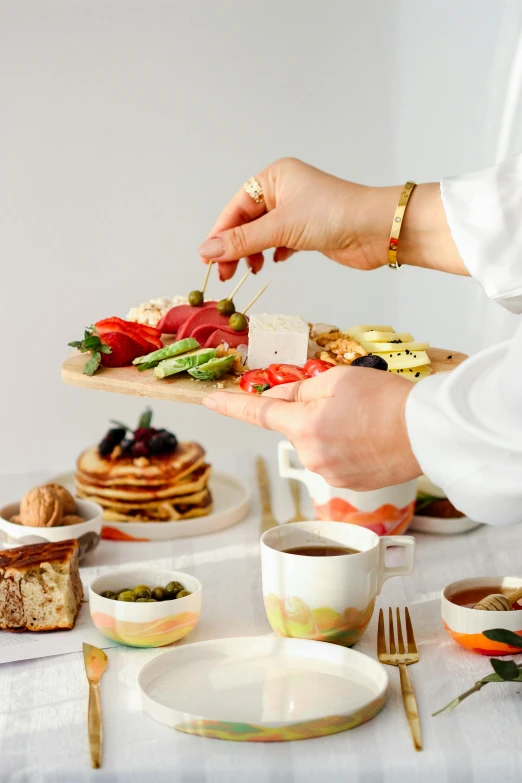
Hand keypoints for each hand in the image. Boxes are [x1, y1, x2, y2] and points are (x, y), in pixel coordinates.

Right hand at [198, 157, 466, 280]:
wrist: (378, 230)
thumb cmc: (333, 216)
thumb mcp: (281, 228)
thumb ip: (242, 241)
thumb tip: (207, 252)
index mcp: (275, 178)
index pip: (237, 207)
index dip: (221, 233)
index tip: (208, 260)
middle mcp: (284, 191)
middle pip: (247, 221)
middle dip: (235, 247)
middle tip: (225, 274)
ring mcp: (297, 211)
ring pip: (263, 234)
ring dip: (253, 253)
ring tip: (249, 271)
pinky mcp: (309, 231)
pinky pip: (280, 242)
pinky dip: (273, 253)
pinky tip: (272, 263)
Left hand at [203, 367, 420, 489]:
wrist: (427, 432)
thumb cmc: (386, 400)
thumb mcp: (337, 379)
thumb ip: (300, 390)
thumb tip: (279, 398)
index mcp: (303, 427)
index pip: (257, 414)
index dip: (230, 406)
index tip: (209, 401)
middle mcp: (311, 456)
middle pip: (295, 427)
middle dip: (309, 413)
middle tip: (346, 401)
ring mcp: (329, 475)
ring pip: (316, 443)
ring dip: (329, 430)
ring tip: (365, 421)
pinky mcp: (347, 485)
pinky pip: (333, 459)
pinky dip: (344, 447)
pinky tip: (369, 439)